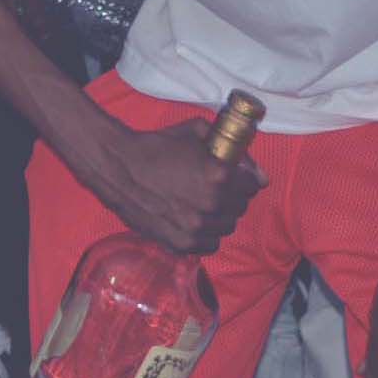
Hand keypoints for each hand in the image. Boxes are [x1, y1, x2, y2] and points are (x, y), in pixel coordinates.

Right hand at [84, 119, 265, 254]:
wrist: (119, 168)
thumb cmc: (159, 146)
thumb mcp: (198, 132)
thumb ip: (235, 149)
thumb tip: (258, 173)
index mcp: (218, 176)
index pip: (252, 185)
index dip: (244, 178)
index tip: (234, 176)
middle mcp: (211, 205)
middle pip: (240, 207)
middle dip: (232, 196)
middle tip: (215, 188)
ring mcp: (196, 227)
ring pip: (226, 227)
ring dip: (220, 216)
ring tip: (203, 204)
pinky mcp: (181, 243)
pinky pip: (209, 245)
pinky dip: (205, 235)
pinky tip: (193, 220)